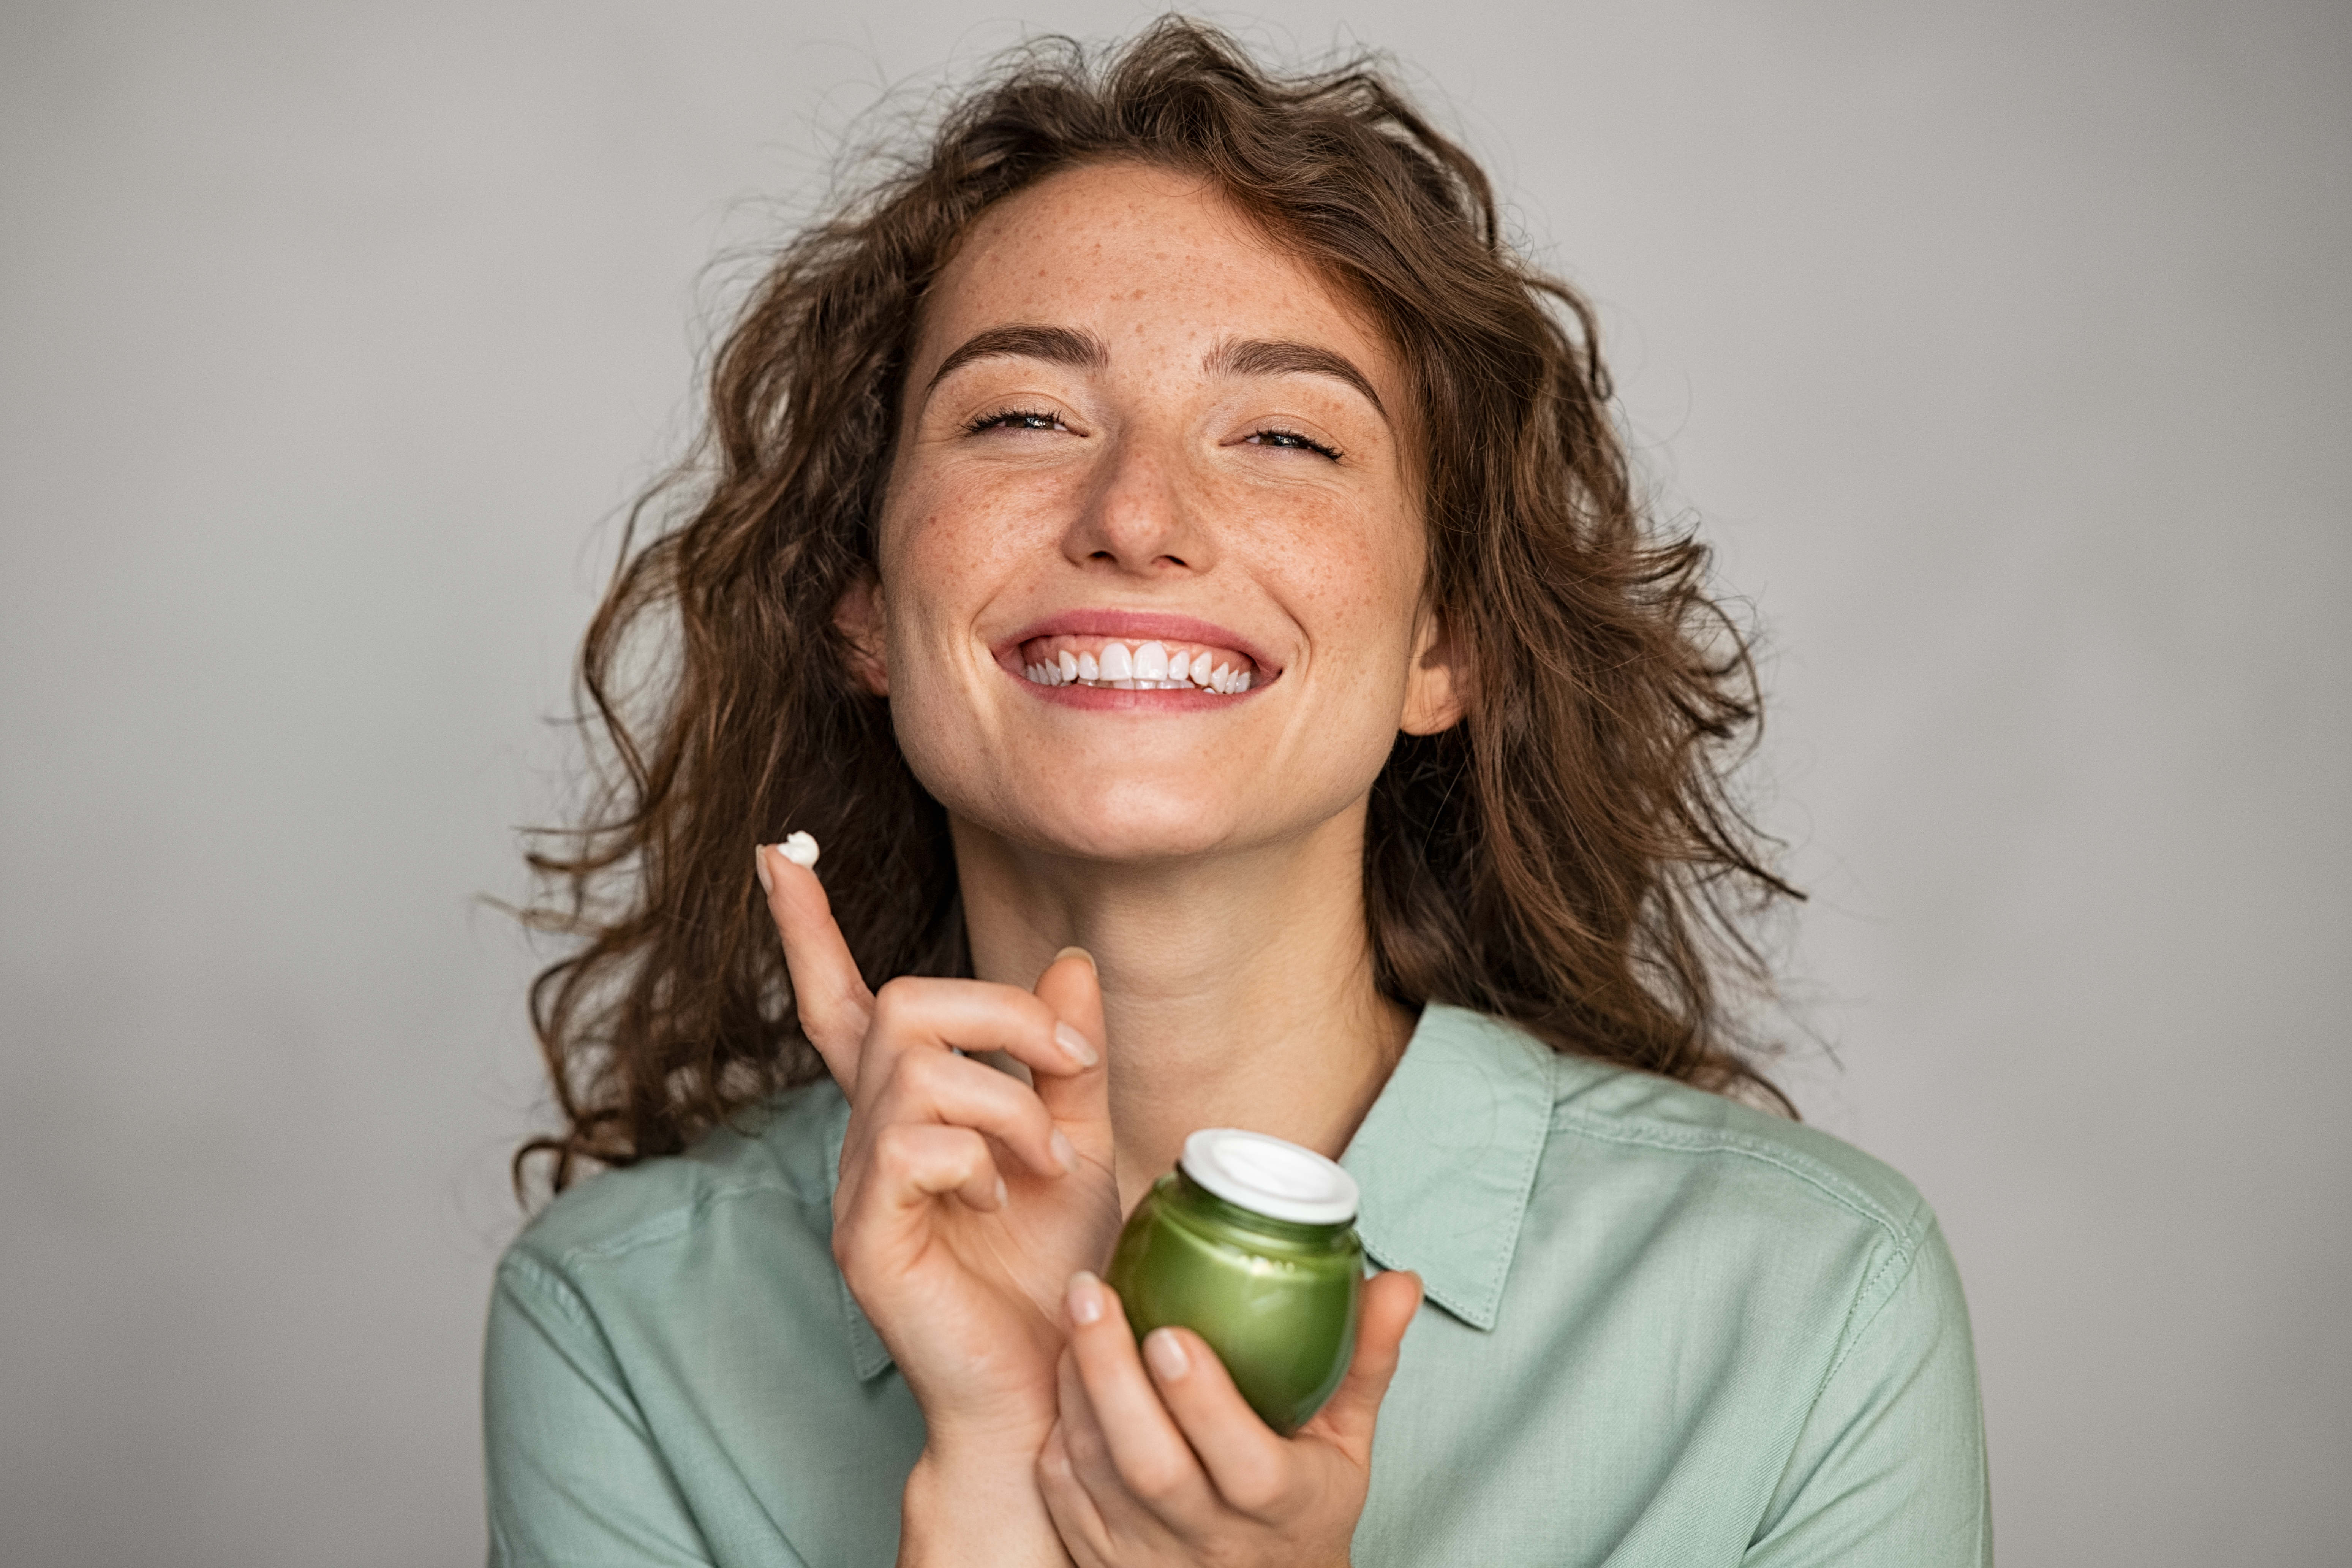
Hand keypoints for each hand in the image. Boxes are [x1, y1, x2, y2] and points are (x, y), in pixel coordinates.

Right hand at [758, 844, 1120, 1561]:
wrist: (1053, 1379)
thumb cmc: (1056, 1274)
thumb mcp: (1083, 1146)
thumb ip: (1066, 1060)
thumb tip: (1070, 963)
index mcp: (910, 1110)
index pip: (845, 1002)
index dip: (808, 930)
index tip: (779, 854)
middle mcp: (870, 1137)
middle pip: (902, 1006)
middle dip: (1001, 1014)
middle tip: (1072, 1066)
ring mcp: (860, 1184)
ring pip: (916, 1068)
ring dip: (1010, 1102)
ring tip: (1048, 1162)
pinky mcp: (866, 1233)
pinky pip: (912, 1140)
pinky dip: (980, 1156)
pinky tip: (1004, 1203)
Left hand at [1038, 1267, 1423, 1567]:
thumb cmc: (1303, 1504)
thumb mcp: (1346, 1443)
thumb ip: (1365, 1360)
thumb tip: (1401, 1281)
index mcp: (1283, 1508)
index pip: (1246, 1468)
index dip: (1205, 1403)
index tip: (1172, 1332)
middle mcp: (1211, 1540)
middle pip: (1151, 1468)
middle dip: (1113, 1375)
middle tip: (1093, 1292)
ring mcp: (1147, 1554)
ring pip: (1095, 1472)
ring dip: (1078, 1387)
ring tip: (1079, 1308)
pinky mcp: (1098, 1554)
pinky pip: (1063, 1489)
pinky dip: (1062, 1423)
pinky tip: (1067, 1366)